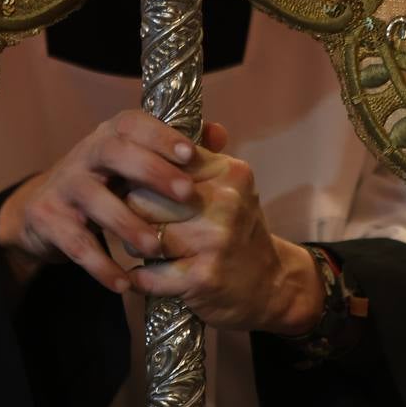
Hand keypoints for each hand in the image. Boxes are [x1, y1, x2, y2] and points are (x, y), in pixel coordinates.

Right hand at [0, 110, 226, 291]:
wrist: (46, 216)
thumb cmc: (109, 187)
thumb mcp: (138, 168)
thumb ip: (179, 154)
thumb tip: (219, 133)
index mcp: (111, 136)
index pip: (133, 123)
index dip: (161, 134)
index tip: (191, 153)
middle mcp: (84, 154)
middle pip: (114, 152)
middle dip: (151, 171)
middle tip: (186, 194)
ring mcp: (63, 186)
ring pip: (93, 199)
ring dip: (127, 223)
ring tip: (155, 248)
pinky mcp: (47, 219)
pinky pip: (76, 244)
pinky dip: (101, 265)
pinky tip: (125, 283)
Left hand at [129, 152, 324, 334]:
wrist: (271, 284)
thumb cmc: (239, 230)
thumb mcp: (232, 187)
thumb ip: (204, 156)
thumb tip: (190, 122)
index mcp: (228, 173)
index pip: (160, 163)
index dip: (142, 179)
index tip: (136, 188)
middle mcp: (224, 203)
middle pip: (143, 199)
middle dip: (133, 214)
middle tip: (141, 224)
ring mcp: (214, 242)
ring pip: (143, 236)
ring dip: (136, 247)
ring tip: (147, 249)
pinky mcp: (203, 278)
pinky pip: (149, 274)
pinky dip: (141, 279)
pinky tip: (145, 276)